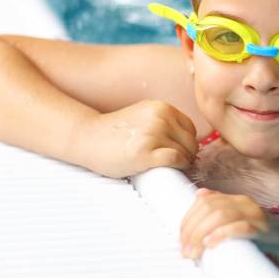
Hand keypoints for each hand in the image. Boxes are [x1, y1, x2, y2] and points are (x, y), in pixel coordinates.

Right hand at [71, 100, 196, 177]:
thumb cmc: (115, 132)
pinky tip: (171, 170)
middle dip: (187, 155)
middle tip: (177, 165)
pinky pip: (175, 159)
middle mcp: (160, 117)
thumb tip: (189, 142)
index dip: (187, 143)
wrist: (87, 137)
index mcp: (161, 107)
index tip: (180, 152)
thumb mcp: (144, 116)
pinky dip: (178, 166)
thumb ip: (164, 122)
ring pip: (185, 152)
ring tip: (170, 168)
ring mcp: (153, 134)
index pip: (190, 128)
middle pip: (190, 142)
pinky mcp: (145, 152)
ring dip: (182, 163)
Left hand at [180, 188, 268, 259]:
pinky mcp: (265, 230)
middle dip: (192, 230)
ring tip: (194, 253)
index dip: (188, 220)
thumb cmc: (262, 238)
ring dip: (202, 235)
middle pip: (210, 208)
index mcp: (236, 200)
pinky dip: (223, 234)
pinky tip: (211, 244)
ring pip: (222, 216)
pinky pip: (241, 228)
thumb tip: (199, 195)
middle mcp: (245, 203)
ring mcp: (256, 215)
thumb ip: (221, 209)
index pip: (204, 202)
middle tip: (185, 251)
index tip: (180, 240)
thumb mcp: (238, 221)